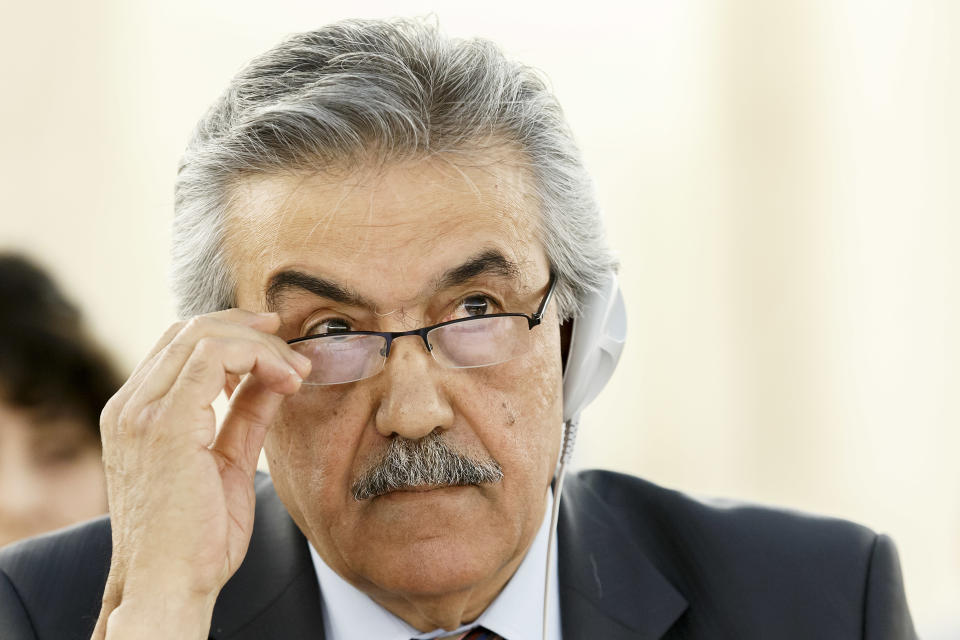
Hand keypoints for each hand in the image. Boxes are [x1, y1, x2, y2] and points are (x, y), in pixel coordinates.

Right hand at [91, 310, 310, 638]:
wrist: (168, 589)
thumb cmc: (194, 541)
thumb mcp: (226, 463)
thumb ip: (244, 416)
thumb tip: (273, 379)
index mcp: (135, 415)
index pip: (181, 345)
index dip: (235, 335)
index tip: (280, 350)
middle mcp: (130, 406)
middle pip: (191, 330)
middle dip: (252, 332)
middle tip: (294, 355)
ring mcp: (141, 412)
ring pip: (203, 334)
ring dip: (262, 345)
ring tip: (297, 372)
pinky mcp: (164, 423)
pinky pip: (213, 356)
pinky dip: (258, 357)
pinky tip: (286, 382)